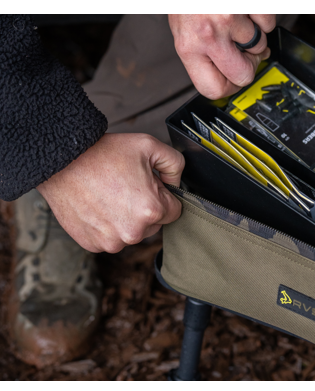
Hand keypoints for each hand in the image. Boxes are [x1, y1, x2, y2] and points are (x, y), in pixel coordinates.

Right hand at [37, 133, 184, 252]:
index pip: (174, 211)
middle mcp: (133, 232)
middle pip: (153, 224)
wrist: (61, 161)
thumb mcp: (149, 146)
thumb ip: (175, 164)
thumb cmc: (103, 153)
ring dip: (126, 219)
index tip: (147, 186)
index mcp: (152, 210)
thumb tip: (177, 183)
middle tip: (125, 187)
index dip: (161, 195)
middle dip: (145, 208)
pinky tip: (98, 206)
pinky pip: (110, 238)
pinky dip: (107, 225)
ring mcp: (111, 241)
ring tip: (109, 195)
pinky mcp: (93, 244)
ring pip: (132, 233)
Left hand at [168, 14, 275, 99]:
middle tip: (243, 50)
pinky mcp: (249, 7)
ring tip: (239, 19)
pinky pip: (268, 23)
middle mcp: (208, 36)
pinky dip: (262, 16)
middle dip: (250, 64)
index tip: (233, 79)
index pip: (213, 89)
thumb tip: (231, 75)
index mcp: (189, 47)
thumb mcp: (185, 29)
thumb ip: (204, 55)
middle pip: (244, 76)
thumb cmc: (190, 2)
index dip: (229, 87)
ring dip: (255, 34)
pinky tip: (247, 9)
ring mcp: (229, 20)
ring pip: (260, 46)